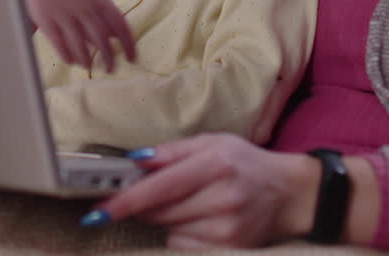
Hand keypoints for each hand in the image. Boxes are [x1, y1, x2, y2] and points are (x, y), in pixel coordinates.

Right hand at [14, 0, 136, 71]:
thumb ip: (102, 6)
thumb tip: (115, 32)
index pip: (119, 24)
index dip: (128, 44)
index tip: (132, 58)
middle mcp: (84, 6)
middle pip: (101, 39)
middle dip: (108, 57)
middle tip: (110, 69)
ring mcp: (64, 13)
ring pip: (81, 45)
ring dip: (87, 60)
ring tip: (88, 66)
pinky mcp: (46, 19)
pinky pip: (60, 44)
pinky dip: (68, 55)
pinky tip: (71, 61)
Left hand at [91, 133, 317, 248]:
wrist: (290, 194)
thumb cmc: (245, 163)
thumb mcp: (211, 143)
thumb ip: (171, 152)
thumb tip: (134, 160)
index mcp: (215, 164)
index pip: (160, 188)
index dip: (125, 201)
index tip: (99, 211)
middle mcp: (222, 198)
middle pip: (158, 211)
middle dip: (145, 203)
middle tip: (156, 191)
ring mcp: (227, 228)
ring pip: (168, 230)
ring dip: (166, 218)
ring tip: (191, 202)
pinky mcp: (230, 249)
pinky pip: (183, 246)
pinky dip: (182, 234)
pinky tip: (200, 220)